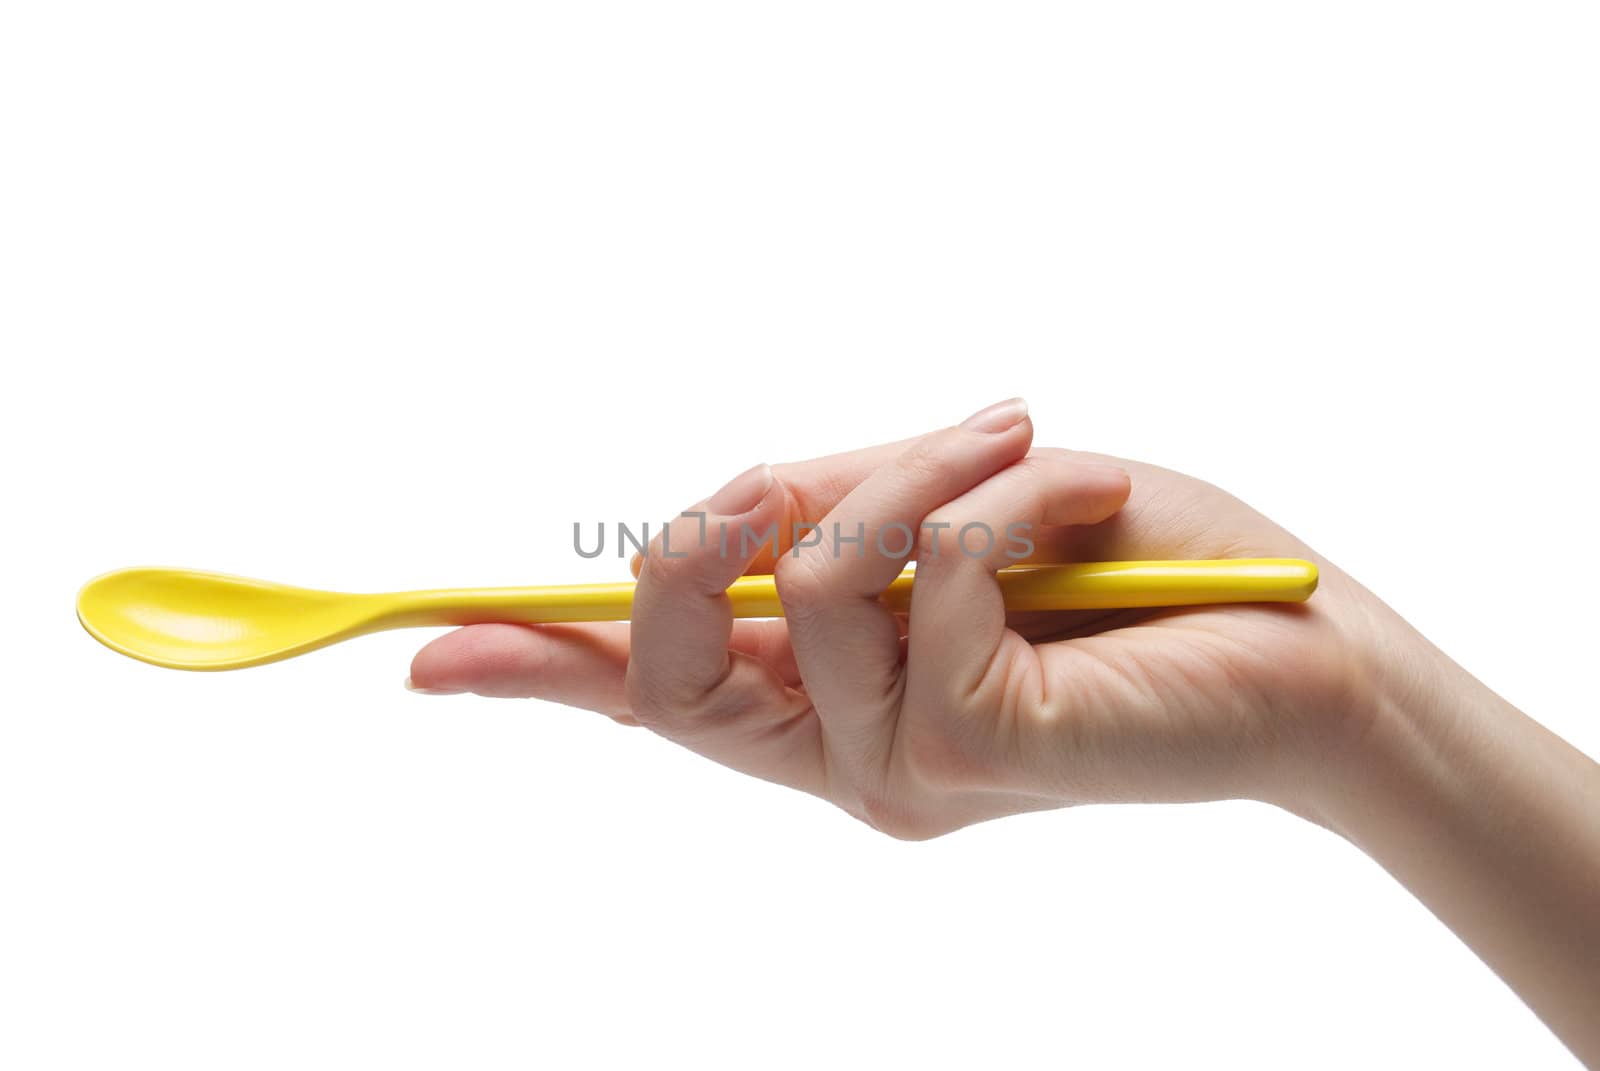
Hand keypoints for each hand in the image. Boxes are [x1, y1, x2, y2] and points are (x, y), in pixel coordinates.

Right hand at [408, 398, 1380, 837]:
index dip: (538, 665)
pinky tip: (1085, 492)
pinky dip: (1002, 491)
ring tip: (1018, 443)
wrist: (1298, 649)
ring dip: (912, 473)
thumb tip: (741, 498)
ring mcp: (900, 765)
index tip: (430, 652)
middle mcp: (842, 754)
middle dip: (692, 535)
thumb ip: (838, 513)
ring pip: (812, 582)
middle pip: (668, 669)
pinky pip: (928, 571)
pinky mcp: (975, 747)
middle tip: (770, 476)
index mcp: (824, 702)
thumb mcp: (951, 508)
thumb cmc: (1128, 570)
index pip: (654, 692)